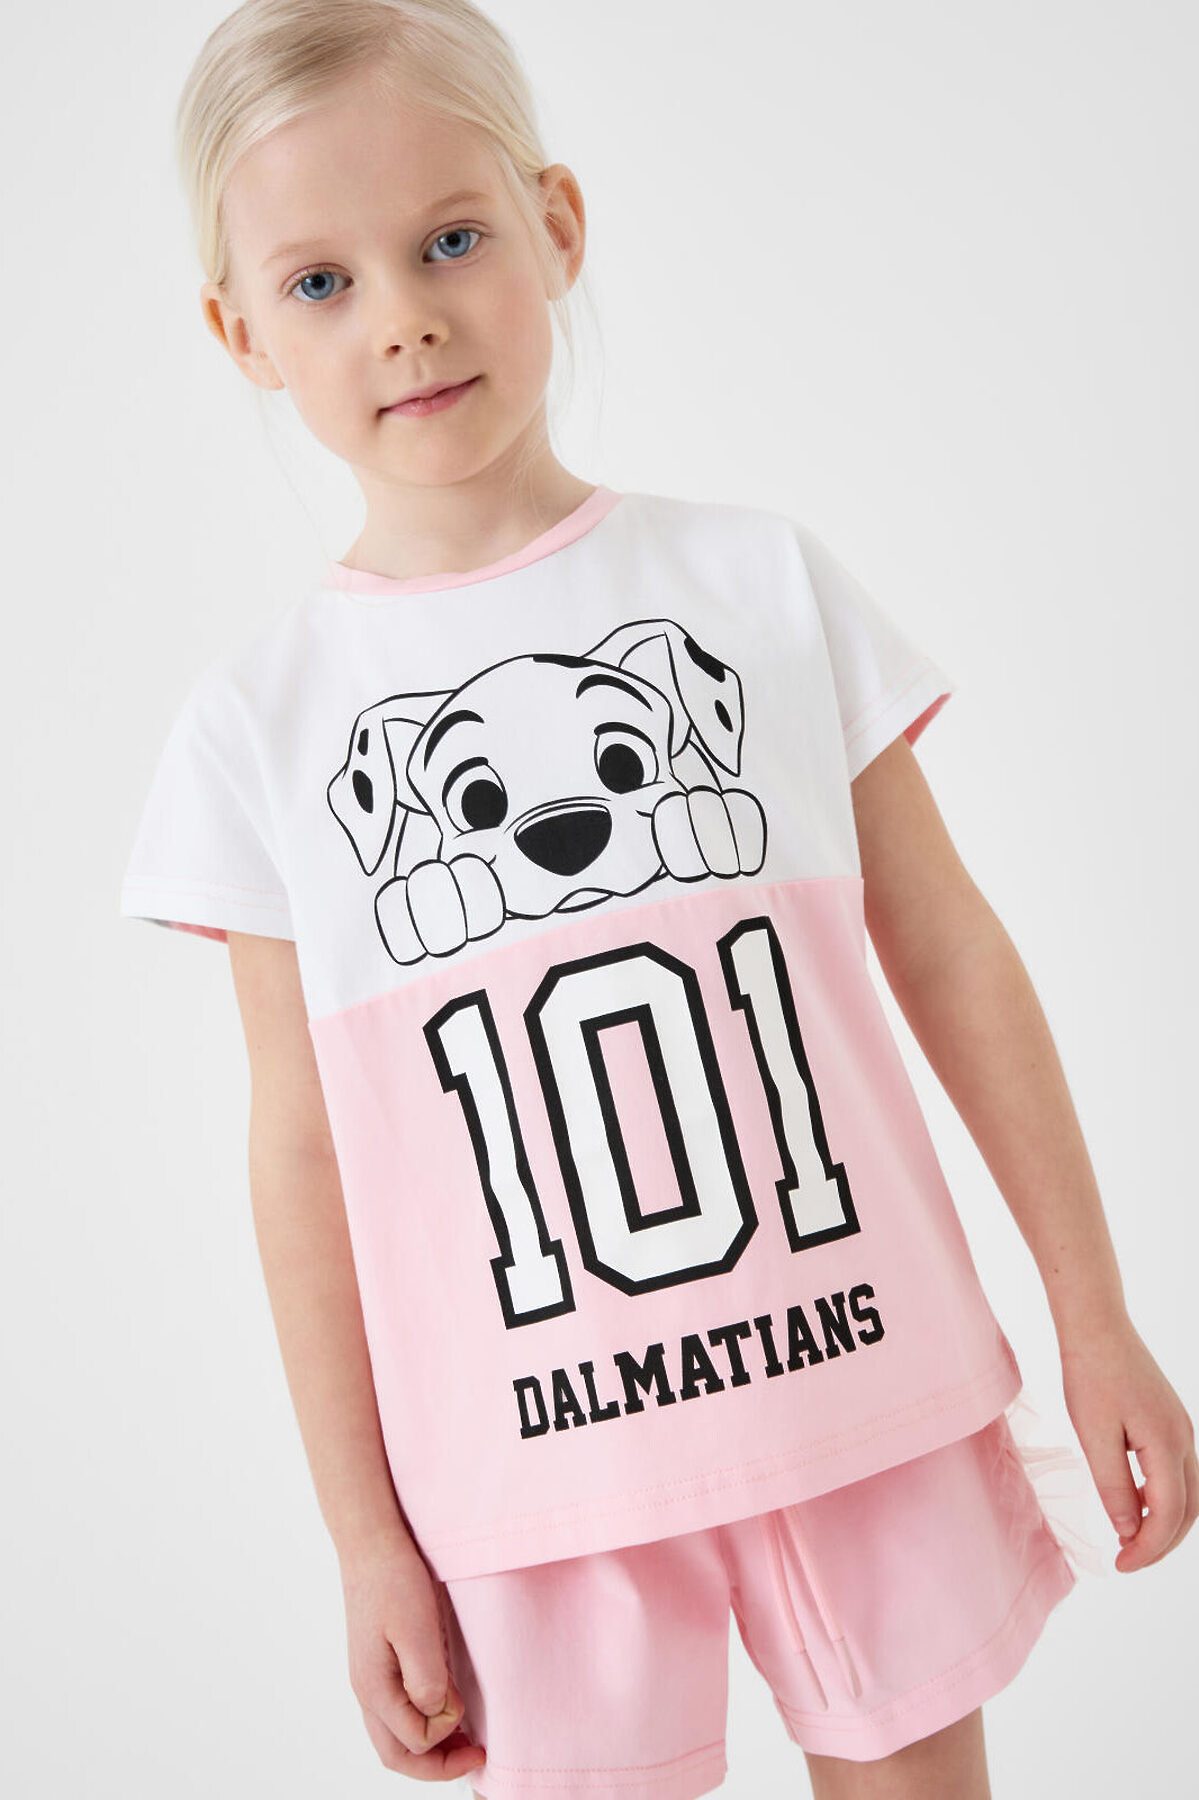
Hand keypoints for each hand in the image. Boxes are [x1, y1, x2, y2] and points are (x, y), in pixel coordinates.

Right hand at [340, 1536, 485, 1780]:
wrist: (371, 1544)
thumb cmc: (394, 1581)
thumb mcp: (417, 1629)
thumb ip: (426, 1680)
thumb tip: (438, 1715)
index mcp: (375, 1689)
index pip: (415, 1741)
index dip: (446, 1732)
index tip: (466, 1705)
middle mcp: (367, 1692)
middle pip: (398, 1755)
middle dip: (437, 1766)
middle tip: (476, 1758)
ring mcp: (370, 1679)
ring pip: (394, 1738)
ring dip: (430, 1749)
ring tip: (465, 1743)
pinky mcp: (378, 1664)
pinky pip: (396, 1712)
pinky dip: (421, 1724)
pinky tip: (444, 1709)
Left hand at [1059, 1315, 1197, 1571]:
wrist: (1097, 1325)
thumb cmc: (1090, 1374)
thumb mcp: (1094, 1435)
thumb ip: (1114, 1487)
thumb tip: (1129, 1531)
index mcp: (1168, 1444)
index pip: (1169, 1514)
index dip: (1148, 1548)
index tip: (1121, 1565)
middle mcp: (1185, 1439)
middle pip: (1188, 1510)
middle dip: (1162, 1542)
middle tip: (1127, 1560)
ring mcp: (1182, 1429)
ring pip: (1188, 1493)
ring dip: (1165, 1522)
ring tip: (1131, 1540)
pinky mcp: (1172, 1421)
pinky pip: (1178, 1472)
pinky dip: (1164, 1498)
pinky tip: (1136, 1503)